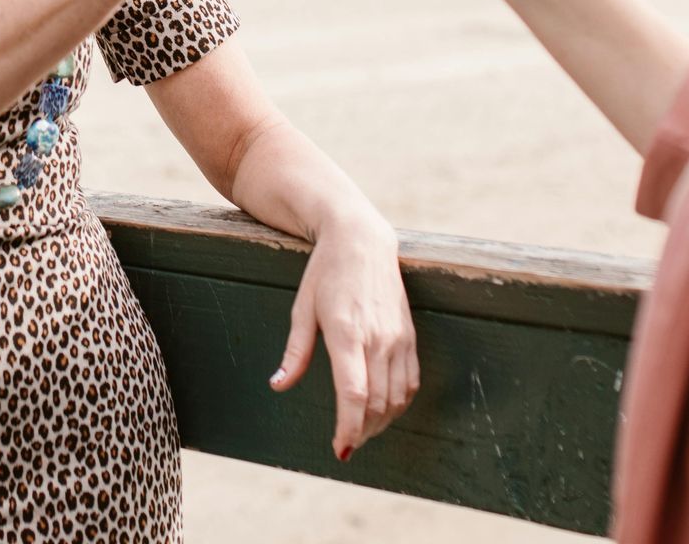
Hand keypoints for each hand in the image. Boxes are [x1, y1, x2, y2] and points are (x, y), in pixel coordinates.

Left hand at [269, 215, 418, 460]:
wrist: (362, 240)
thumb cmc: (325, 273)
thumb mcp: (302, 309)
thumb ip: (295, 353)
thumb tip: (278, 386)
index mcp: (347, 331)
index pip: (354, 393)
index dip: (349, 428)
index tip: (340, 449)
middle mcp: (377, 337)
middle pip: (376, 403)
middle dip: (362, 432)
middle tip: (346, 445)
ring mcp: (398, 337)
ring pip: (396, 397)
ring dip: (380, 422)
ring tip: (362, 431)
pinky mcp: (409, 335)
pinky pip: (410, 381)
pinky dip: (398, 404)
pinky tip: (382, 410)